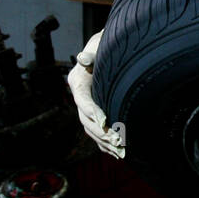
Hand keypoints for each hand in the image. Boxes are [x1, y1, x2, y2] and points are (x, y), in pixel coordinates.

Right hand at [66, 31, 124, 157]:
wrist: (107, 50)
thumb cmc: (104, 44)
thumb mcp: (98, 44)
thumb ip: (91, 53)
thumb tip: (83, 58)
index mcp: (77, 81)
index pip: (82, 99)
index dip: (92, 111)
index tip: (105, 121)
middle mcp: (79, 96)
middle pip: (86, 120)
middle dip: (101, 132)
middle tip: (117, 140)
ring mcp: (86, 106)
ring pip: (91, 129)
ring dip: (104, 142)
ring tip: (121, 151)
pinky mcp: (94, 114)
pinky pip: (97, 132)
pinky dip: (105, 144)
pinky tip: (117, 153)